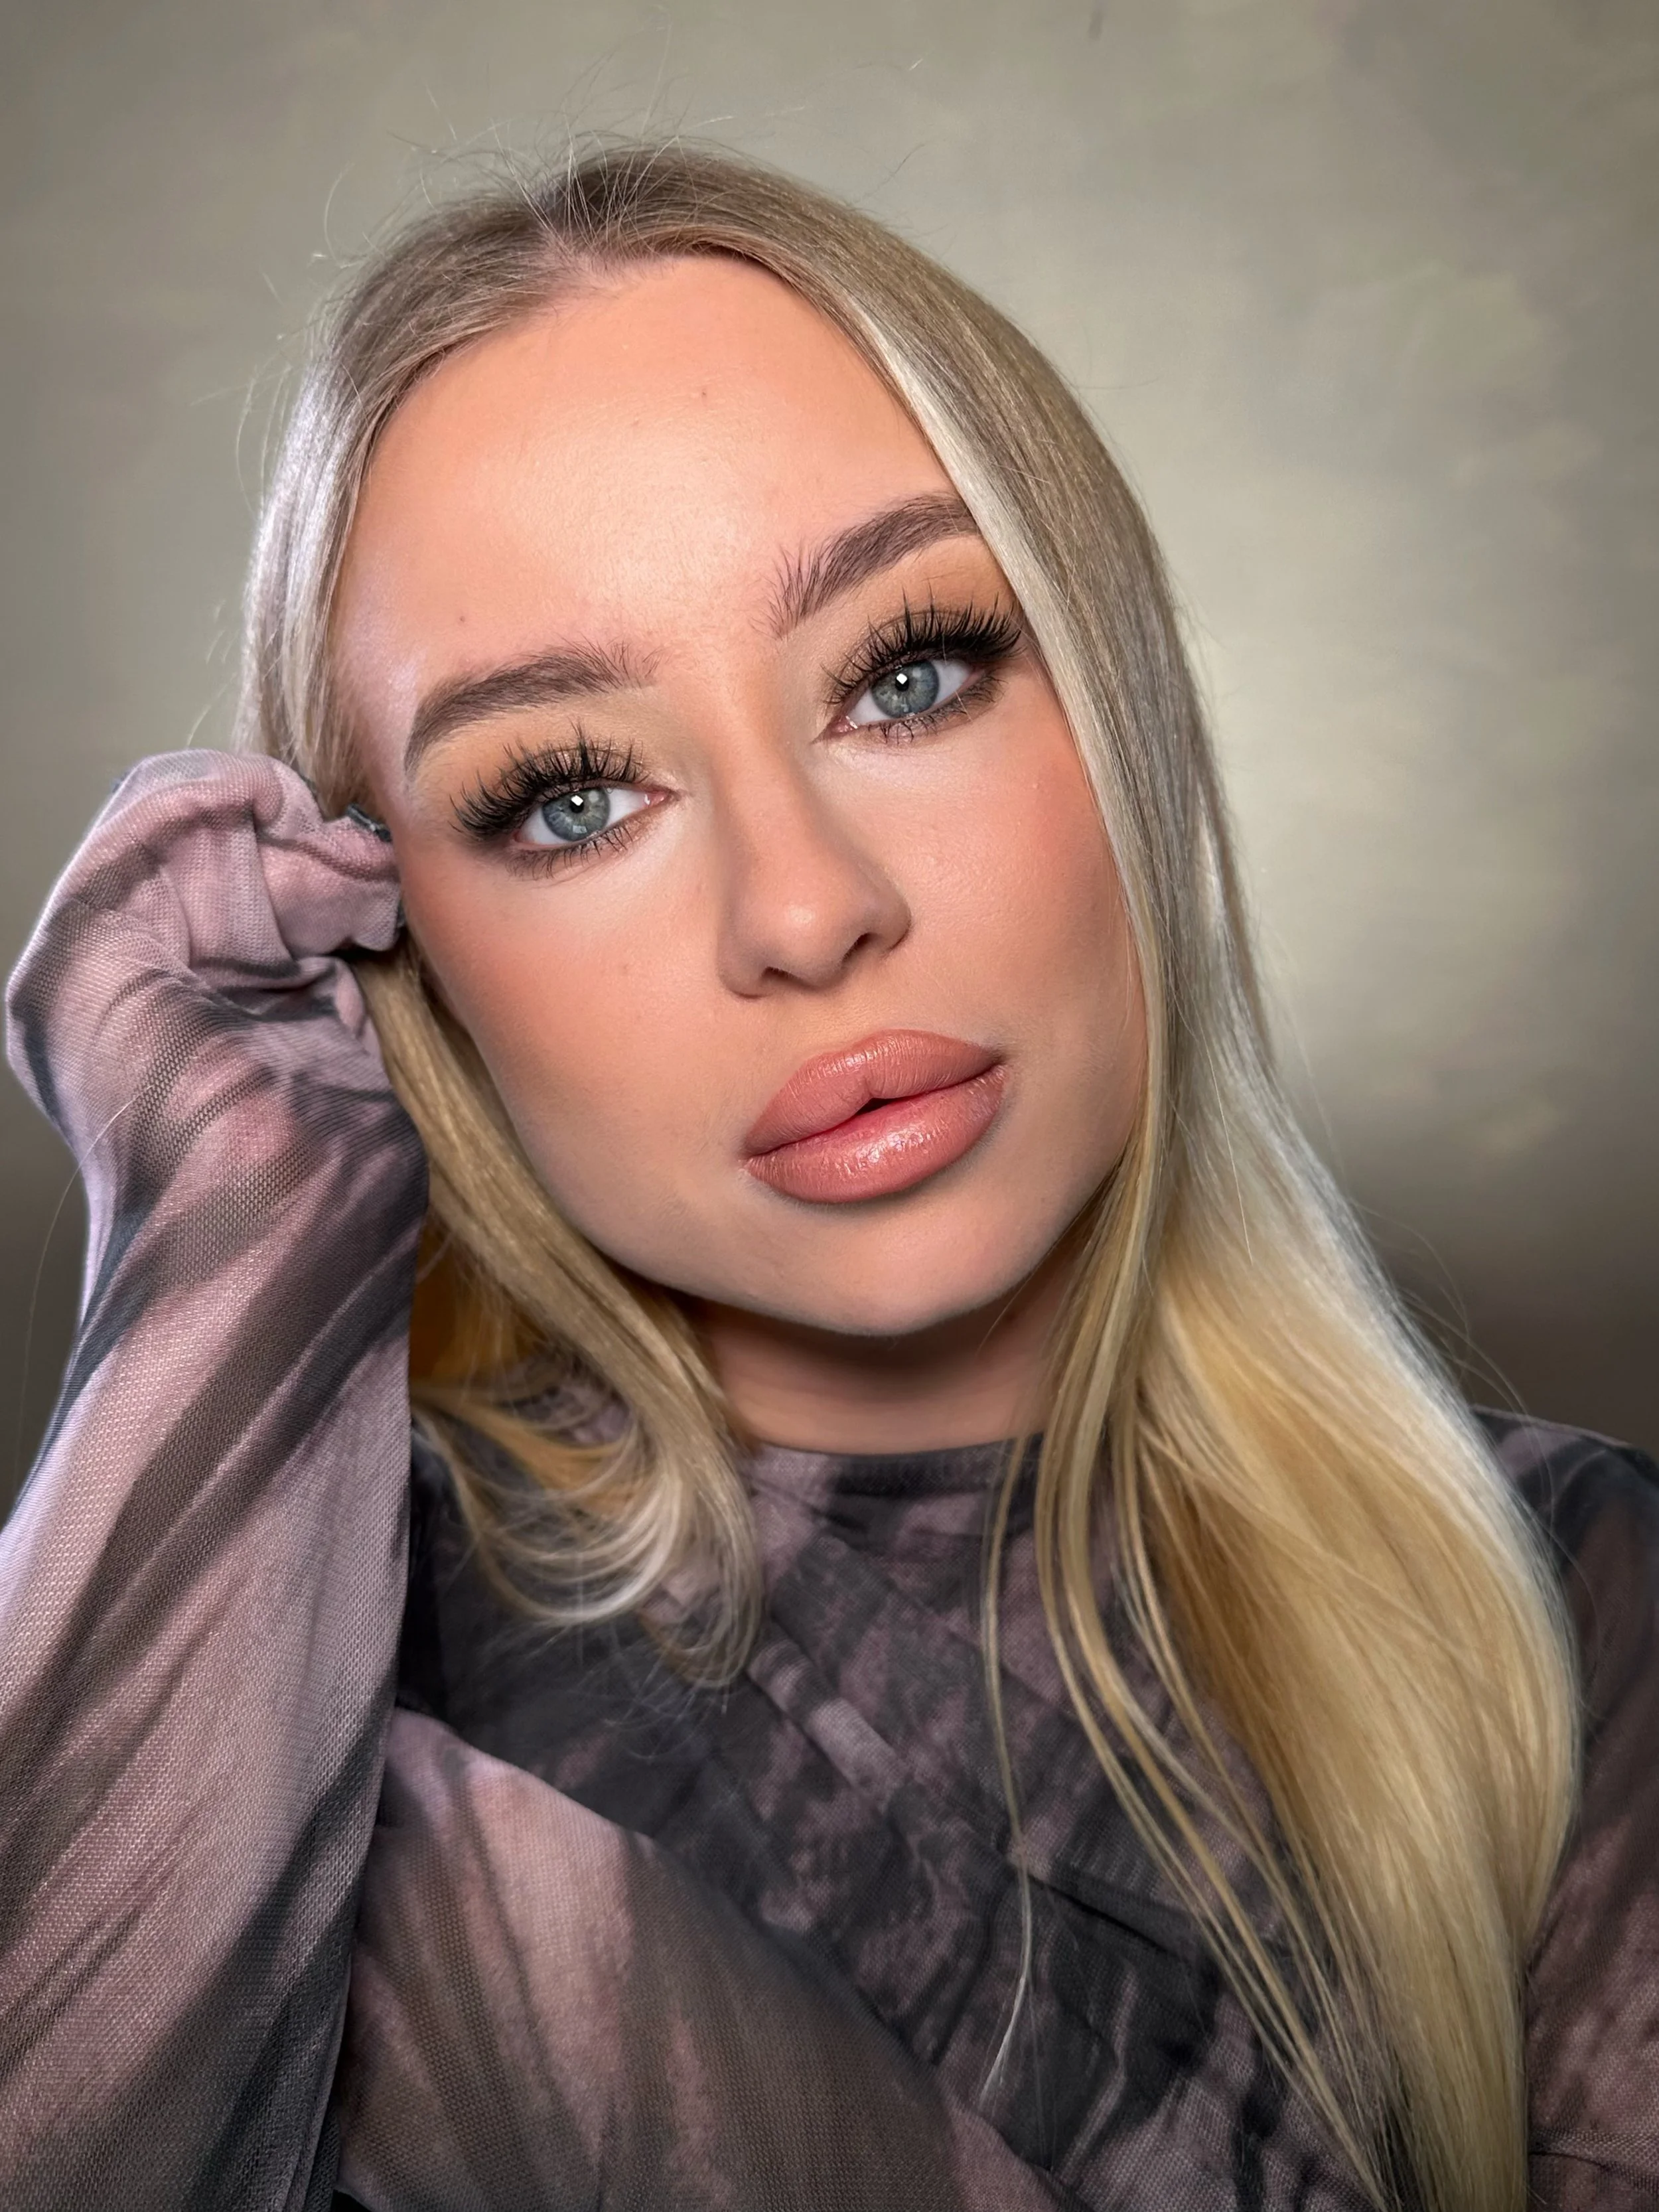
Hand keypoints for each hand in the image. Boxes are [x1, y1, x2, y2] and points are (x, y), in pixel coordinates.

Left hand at [6, 750, 409, 1207]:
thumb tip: (245, 791)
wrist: (263, 1252)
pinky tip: (394, 932)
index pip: (165, 816)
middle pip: (252, 846)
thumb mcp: (92, 958)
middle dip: (307, 845)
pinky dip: (390, 921)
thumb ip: (141, 847)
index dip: (230, 800)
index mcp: (101, 956)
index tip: (288, 814)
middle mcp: (179, 972)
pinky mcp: (338, 1034)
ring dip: (355, 882)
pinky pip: (366, 941)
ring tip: (380, 908)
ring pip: (319, 884)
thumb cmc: (166, 1129)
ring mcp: (263, 1002)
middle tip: (354, 871)